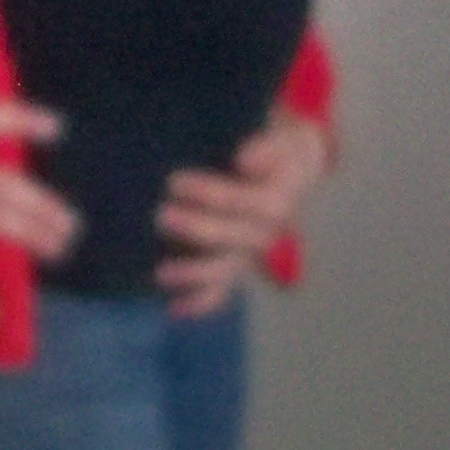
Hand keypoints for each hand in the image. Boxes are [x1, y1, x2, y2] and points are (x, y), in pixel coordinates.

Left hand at [153, 108, 331, 319]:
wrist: (289, 171)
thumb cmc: (273, 150)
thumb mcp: (278, 140)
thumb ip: (265, 148)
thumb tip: (244, 159)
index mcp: (275, 202)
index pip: (244, 203)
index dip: (211, 195)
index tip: (175, 181)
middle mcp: (262, 234)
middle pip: (232, 239)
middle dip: (196, 230)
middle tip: (160, 216)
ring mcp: (245, 253)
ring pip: (224, 271)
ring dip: (194, 275)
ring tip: (161, 273)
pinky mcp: (232, 265)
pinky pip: (219, 291)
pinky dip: (199, 303)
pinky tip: (173, 309)